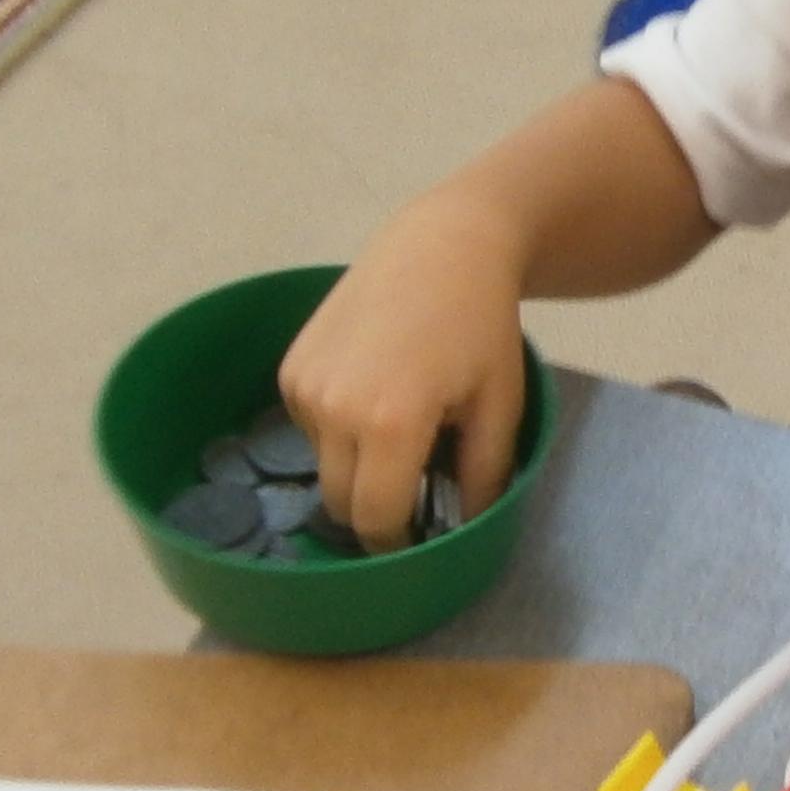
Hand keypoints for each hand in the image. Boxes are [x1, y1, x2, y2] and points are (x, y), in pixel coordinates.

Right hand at [279, 183, 534, 548]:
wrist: (440, 248)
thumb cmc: (481, 327)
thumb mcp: (499, 406)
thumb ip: (483, 477)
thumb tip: (465, 530)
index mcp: (389, 424)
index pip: (375, 518)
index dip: (395, 542)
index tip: (415, 542)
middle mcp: (333, 409)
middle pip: (341, 502)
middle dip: (375, 510)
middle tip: (414, 490)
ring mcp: (304, 387)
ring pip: (323, 466)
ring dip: (356, 467)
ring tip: (400, 429)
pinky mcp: (290, 369)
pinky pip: (309, 428)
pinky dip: (337, 430)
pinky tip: (373, 393)